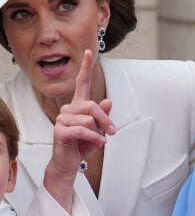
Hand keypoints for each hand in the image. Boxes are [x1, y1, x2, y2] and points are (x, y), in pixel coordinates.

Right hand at [44, 50, 115, 210]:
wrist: (70, 162)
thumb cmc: (83, 144)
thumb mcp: (98, 129)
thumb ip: (103, 115)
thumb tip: (108, 100)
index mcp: (78, 106)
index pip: (82, 83)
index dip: (86, 67)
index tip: (90, 52)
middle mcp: (69, 109)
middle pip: (92, 105)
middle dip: (105, 119)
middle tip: (113, 131)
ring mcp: (62, 119)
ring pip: (89, 119)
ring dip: (99, 131)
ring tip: (99, 140)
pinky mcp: (59, 130)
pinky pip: (83, 130)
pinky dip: (95, 138)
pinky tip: (99, 144)